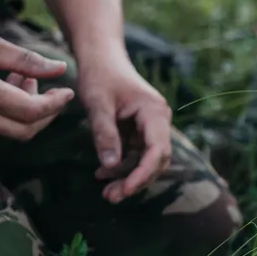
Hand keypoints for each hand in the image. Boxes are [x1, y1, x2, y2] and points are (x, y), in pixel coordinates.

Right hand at [0, 23, 73, 139]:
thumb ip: (26, 60)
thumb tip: (60, 70)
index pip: (30, 111)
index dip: (55, 104)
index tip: (67, 90)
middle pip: (25, 130)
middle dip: (47, 112)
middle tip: (48, 86)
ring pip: (11, 132)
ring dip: (28, 111)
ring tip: (22, 78)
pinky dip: (10, 113)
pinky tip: (6, 87)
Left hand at [76, 51, 171, 203]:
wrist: (102, 58)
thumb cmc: (99, 76)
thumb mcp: (97, 104)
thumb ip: (104, 134)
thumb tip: (110, 166)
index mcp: (154, 112)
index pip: (157, 150)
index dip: (144, 173)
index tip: (126, 190)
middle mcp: (159, 120)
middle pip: (157, 160)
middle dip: (136, 180)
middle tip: (111, 197)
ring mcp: (152, 126)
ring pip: (148, 160)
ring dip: (129, 176)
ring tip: (106, 191)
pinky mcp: (142, 130)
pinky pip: (137, 154)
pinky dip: (123, 165)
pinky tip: (103, 172)